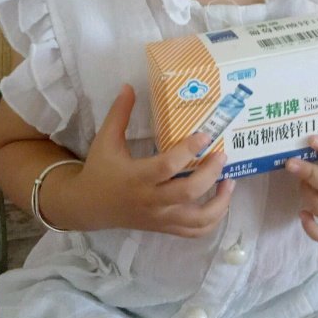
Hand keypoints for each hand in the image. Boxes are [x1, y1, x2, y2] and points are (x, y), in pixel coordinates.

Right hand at [59, 84, 234, 237]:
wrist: (89, 206)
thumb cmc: (100, 170)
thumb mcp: (105, 140)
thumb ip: (119, 113)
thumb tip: (129, 86)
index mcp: (136, 177)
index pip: (167, 166)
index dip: (189, 150)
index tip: (205, 134)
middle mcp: (151, 200)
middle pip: (188, 192)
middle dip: (210, 173)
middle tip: (222, 154)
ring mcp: (160, 218)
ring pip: (198, 219)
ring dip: (220, 202)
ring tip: (229, 181)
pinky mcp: (165, 227)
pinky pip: (196, 231)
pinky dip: (213, 219)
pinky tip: (221, 200)